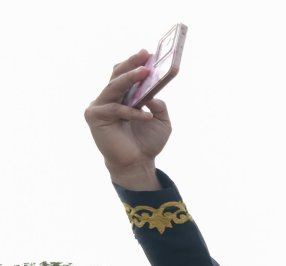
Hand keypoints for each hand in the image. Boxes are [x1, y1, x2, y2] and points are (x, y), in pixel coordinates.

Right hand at [84, 51, 169, 190]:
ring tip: (145, 72)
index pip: (125, 74)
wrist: (138, 164)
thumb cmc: (147, 142)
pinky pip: (116, 109)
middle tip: (145, 56)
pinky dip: (132, 111)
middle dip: (132, 64)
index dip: (135, 63)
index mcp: (123, 96)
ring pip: (114, 87)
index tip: (148, 53)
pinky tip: (146, 116)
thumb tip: (154, 96)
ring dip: (130, 78)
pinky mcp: (95, 117)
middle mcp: (110, 98)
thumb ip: (160, 107)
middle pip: (117, 76)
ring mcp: (100, 106)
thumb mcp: (162, 122)